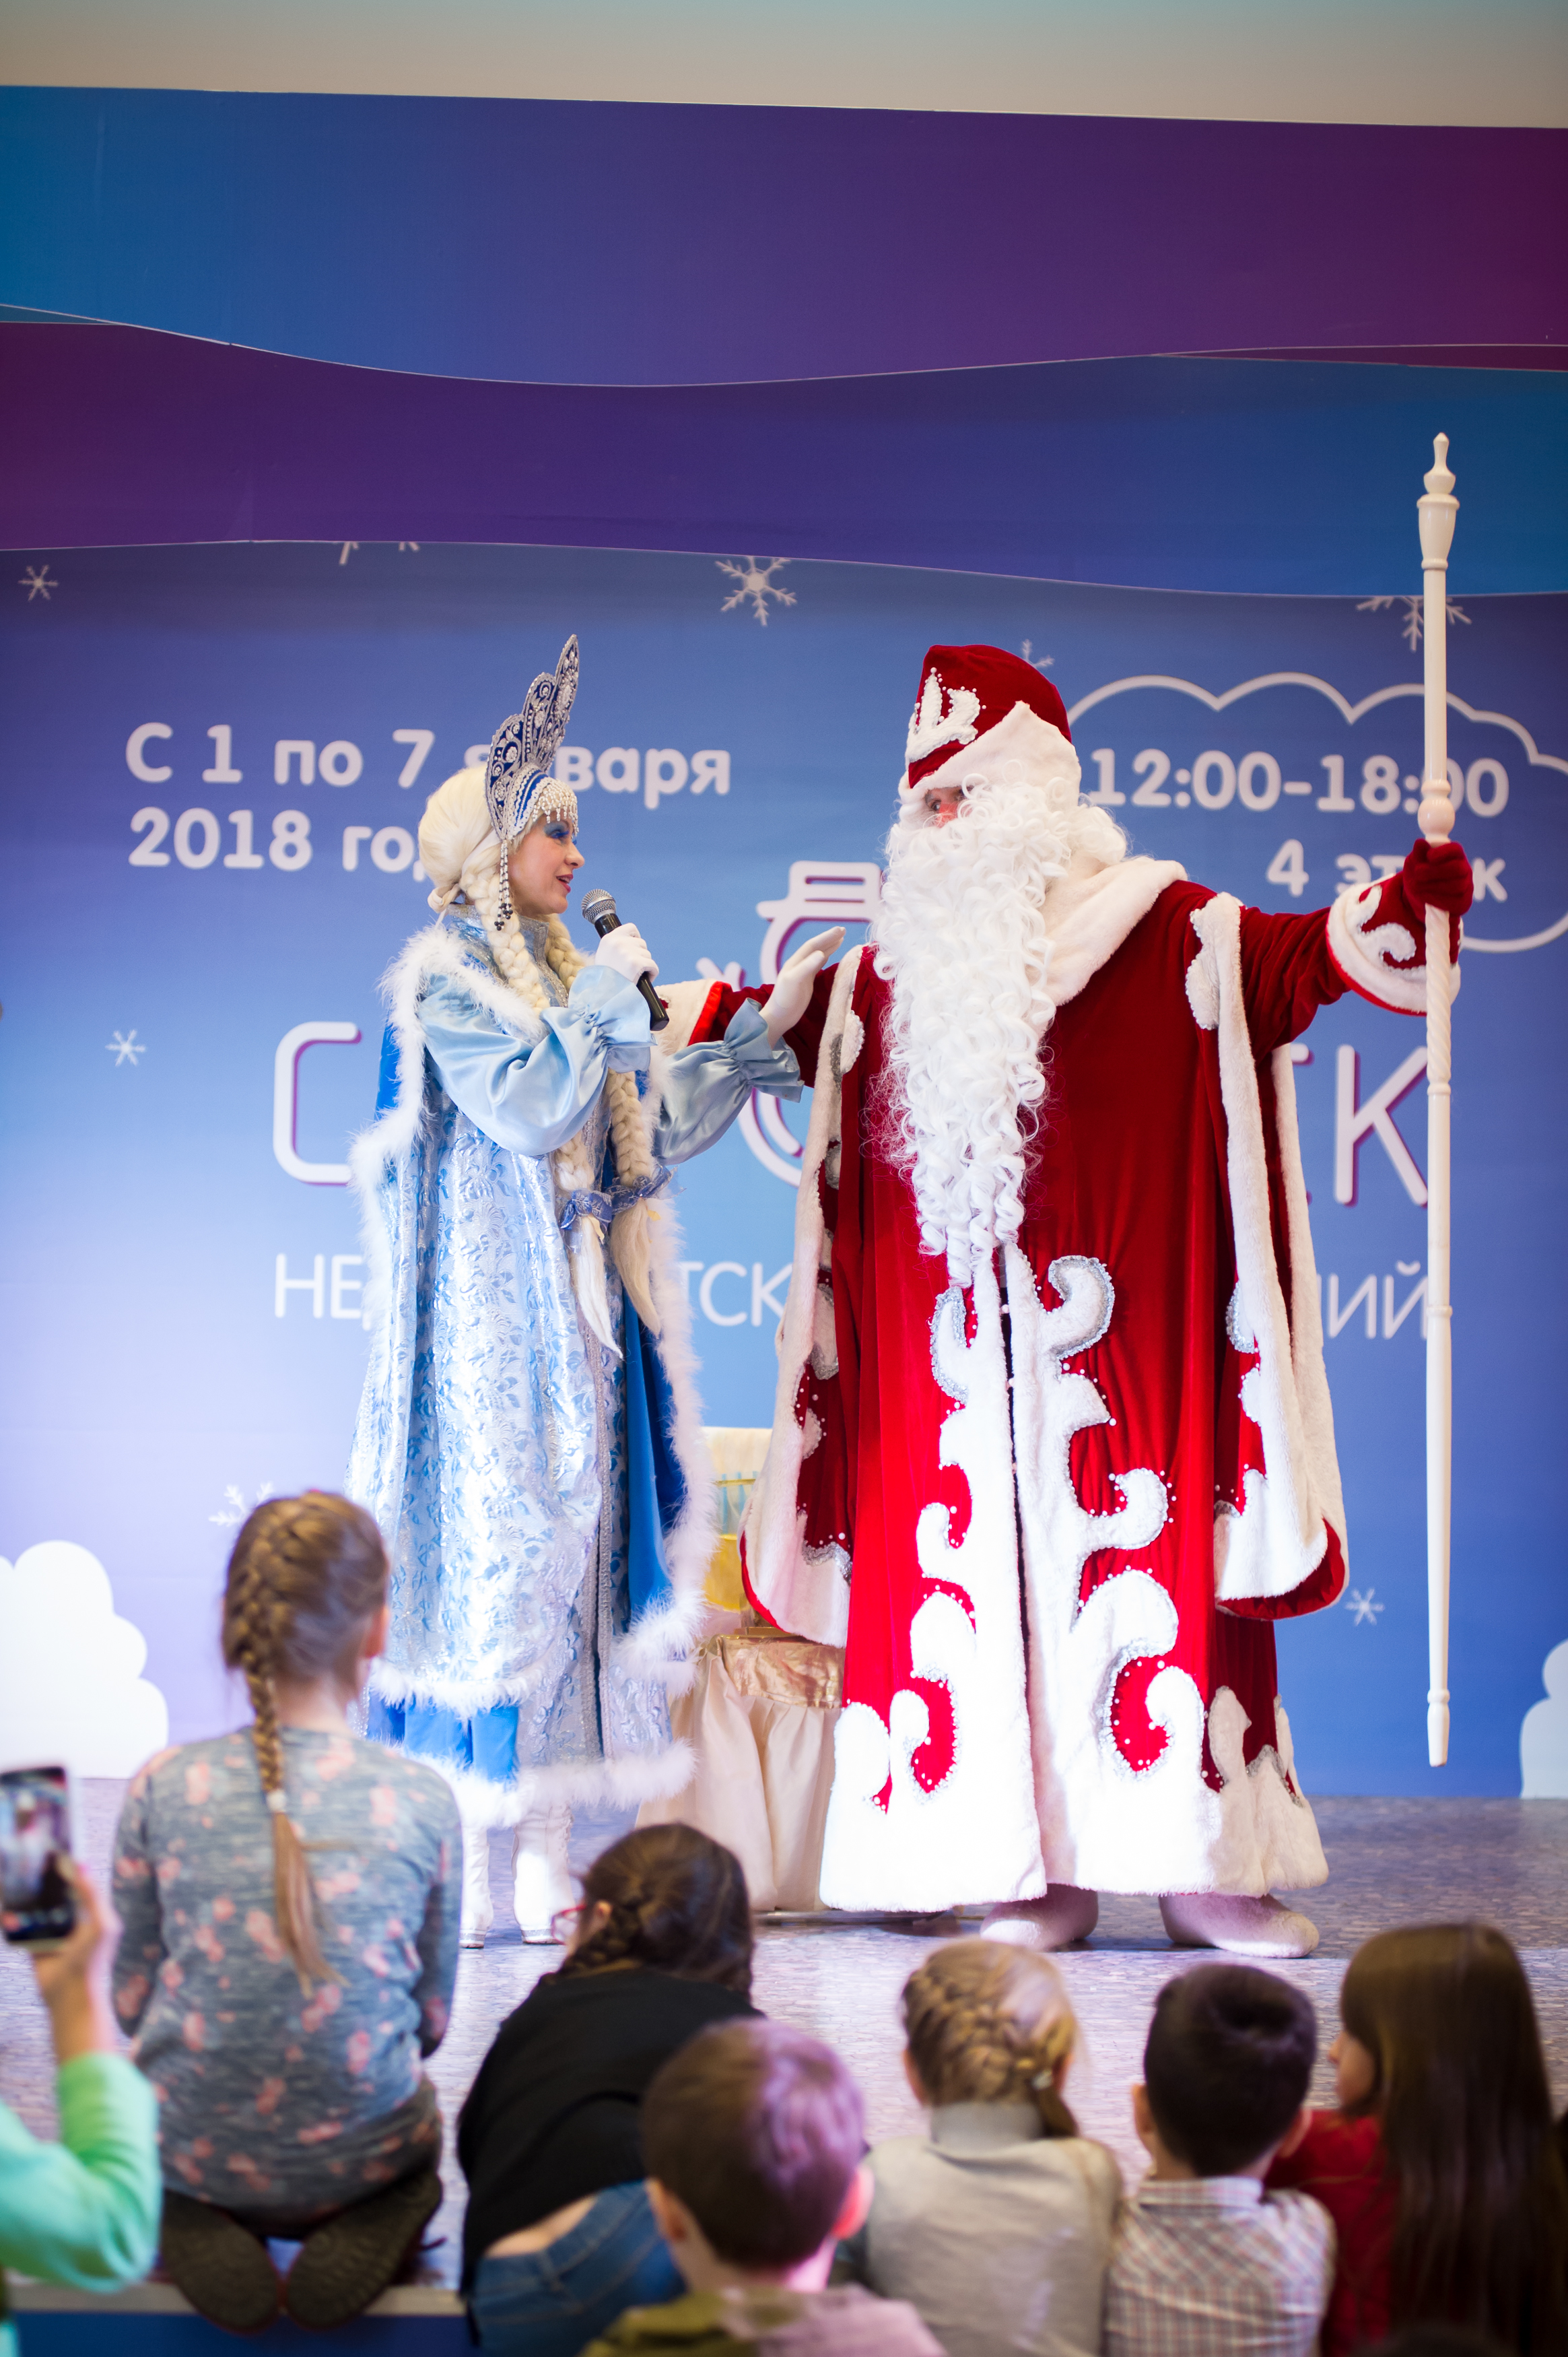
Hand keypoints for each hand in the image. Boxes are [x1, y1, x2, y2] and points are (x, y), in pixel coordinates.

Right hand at [28, 1861, 118, 2063]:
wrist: (71, 1996)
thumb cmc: (93, 1961)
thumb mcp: (102, 1924)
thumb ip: (92, 1895)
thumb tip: (82, 1864)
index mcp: (89, 1911)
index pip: (77, 1882)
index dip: (66, 1866)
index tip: (51, 1847)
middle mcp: (70, 1918)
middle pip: (52, 1892)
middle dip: (40, 1879)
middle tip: (25, 1861)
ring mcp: (51, 1931)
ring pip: (34, 1907)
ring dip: (23, 1898)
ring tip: (12, 1882)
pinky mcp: (34, 1945)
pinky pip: (21, 1927)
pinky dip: (13, 1919)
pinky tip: (6, 1911)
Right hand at [593, 923, 658, 987]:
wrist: (604, 995)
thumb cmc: (605, 978)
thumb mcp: (604, 955)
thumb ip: (616, 946)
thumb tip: (633, 942)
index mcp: (609, 939)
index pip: (631, 927)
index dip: (635, 938)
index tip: (634, 948)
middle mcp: (617, 942)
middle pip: (641, 943)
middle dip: (640, 955)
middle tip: (632, 968)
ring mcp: (627, 952)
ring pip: (647, 954)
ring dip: (645, 965)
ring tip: (635, 975)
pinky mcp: (636, 963)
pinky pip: (653, 965)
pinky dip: (652, 973)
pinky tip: (644, 979)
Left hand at [762, 928, 844, 1046]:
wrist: (779, 1017)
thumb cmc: (785, 1000)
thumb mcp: (795, 982)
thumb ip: (807, 967)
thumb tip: (822, 953)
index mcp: (795, 962)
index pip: (813, 945)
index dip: (826, 937)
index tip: (840, 931)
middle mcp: (799, 964)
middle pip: (816, 947)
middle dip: (829, 938)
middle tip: (843, 930)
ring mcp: (803, 973)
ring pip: (818, 955)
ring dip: (829, 946)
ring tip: (841, 939)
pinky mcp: (806, 982)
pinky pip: (818, 965)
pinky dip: (826, 958)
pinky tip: (829, 955)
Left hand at [1402, 837, 1470, 959]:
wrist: (1418, 897)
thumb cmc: (1419, 874)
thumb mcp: (1415, 863)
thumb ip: (1418, 854)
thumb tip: (1420, 842)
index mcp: (1454, 855)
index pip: (1456, 850)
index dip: (1444, 852)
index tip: (1429, 856)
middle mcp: (1464, 869)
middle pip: (1458, 868)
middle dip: (1435, 871)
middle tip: (1417, 872)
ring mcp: (1466, 886)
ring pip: (1456, 885)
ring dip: (1433, 886)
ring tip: (1416, 886)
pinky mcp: (1463, 902)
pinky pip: (1455, 902)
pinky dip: (1437, 900)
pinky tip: (1423, 896)